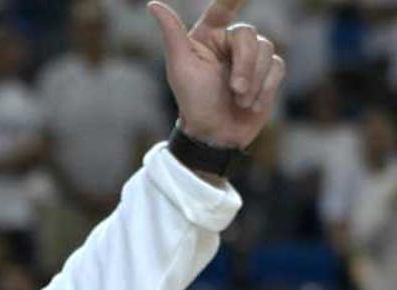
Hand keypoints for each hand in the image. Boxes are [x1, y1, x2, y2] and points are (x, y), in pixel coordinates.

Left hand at [149, 0, 284, 148]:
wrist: (214, 134)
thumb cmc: (193, 101)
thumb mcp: (180, 67)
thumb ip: (172, 34)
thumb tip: (153, 4)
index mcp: (207, 36)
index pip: (221, 9)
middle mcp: (229, 42)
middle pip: (248, 35)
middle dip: (244, 65)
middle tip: (235, 90)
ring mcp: (251, 57)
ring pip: (268, 50)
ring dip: (255, 80)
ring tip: (240, 101)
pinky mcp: (268, 73)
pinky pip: (279, 67)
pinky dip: (267, 88)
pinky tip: (253, 105)